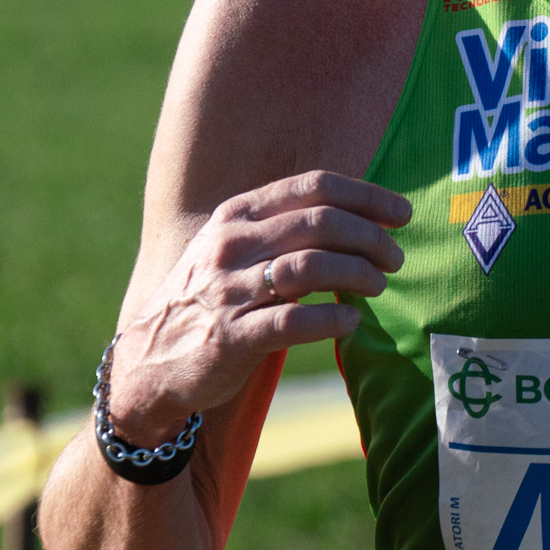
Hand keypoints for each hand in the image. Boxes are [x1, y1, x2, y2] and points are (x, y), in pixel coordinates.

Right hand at [101, 172, 410, 443]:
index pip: (312, 188)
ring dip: (358, 274)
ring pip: (312, 266)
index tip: (401, 213)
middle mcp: (230, 246)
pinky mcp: (230, 337)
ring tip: (378, 286)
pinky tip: (351, 321)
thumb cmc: (207, 302)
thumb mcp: (231, 250)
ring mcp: (228, 291)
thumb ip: (281, 231)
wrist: (148, 361)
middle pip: (320, 223)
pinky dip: (332, 318)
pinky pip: (294, 321)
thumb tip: (356, 220)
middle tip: (395, 258)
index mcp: (235, 216)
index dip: (365, 197)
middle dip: (370, 237)